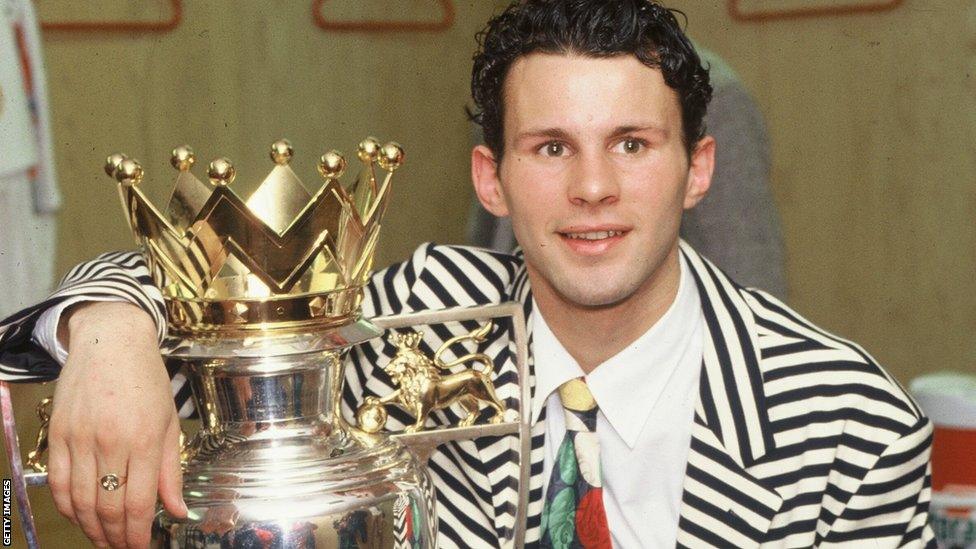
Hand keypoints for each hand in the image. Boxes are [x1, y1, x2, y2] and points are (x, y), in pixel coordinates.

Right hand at [47, 302, 185, 547]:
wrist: (111, 341)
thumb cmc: (147, 380)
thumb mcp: (170, 422)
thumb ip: (171, 471)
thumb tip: (177, 511)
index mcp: (145, 439)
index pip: (138, 503)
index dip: (138, 534)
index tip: (142, 547)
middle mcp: (110, 442)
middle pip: (107, 508)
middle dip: (116, 537)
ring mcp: (80, 438)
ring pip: (81, 501)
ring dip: (92, 528)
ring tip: (104, 540)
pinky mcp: (58, 434)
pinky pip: (59, 483)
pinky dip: (68, 507)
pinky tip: (80, 517)